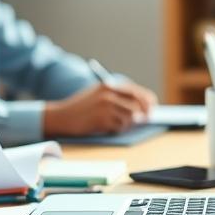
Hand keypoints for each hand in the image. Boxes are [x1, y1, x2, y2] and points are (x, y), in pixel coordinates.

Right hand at [42, 80, 156, 136]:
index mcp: (109, 85)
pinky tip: (108, 127)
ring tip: (116, 122)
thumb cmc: (82, 107)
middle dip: (144, 112)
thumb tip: (141, 106)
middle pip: (137, 104)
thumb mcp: (98, 94)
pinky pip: (120, 126)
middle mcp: (109, 94)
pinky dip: (118, 128)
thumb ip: (117, 96)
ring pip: (130, 117)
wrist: (62, 116)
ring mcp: (106, 107)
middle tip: (145, 118)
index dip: (147, 100)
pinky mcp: (103, 120)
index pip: (136, 92)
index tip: (152, 107)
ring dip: (128, 122)